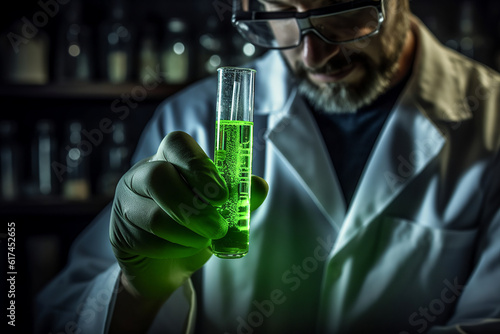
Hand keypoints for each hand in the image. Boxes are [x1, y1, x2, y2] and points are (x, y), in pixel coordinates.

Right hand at [110, 131, 267, 301]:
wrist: (166, 268)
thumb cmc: (195, 230)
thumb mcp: (221, 213)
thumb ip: (239, 200)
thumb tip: (260, 186)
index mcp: (170, 159)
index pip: (177, 144)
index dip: (199, 165)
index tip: (223, 194)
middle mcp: (143, 174)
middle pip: (159, 177)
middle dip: (194, 206)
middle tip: (217, 226)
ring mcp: (127, 202)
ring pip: (155, 216)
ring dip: (188, 233)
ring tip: (204, 240)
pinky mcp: (119, 232)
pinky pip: (149, 241)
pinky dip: (174, 250)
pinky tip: (182, 249)